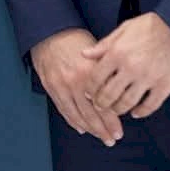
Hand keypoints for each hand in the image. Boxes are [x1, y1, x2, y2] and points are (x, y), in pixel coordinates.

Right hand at [30, 28, 123, 144]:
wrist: (48, 32)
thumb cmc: (75, 40)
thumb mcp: (97, 53)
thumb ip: (107, 73)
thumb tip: (120, 91)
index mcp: (90, 72)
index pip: (104, 104)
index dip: (113, 121)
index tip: (120, 131)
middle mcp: (75, 82)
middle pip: (92, 114)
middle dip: (103, 130)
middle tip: (112, 138)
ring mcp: (61, 86)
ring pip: (77, 115)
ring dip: (90, 129)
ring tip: (101, 137)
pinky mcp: (50, 87)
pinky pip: (63, 109)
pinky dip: (72, 121)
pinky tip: (81, 128)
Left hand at [82, 13, 169, 119]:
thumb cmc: (152, 25)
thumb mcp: (124, 29)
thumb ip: (104, 45)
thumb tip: (84, 54)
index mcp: (117, 53)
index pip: (96, 77)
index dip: (90, 89)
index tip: (88, 94)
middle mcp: (130, 68)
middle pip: (109, 94)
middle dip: (101, 103)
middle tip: (100, 106)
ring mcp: (148, 78)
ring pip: (128, 102)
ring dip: (119, 109)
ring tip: (116, 110)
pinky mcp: (165, 85)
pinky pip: (150, 105)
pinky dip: (141, 112)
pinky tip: (136, 113)